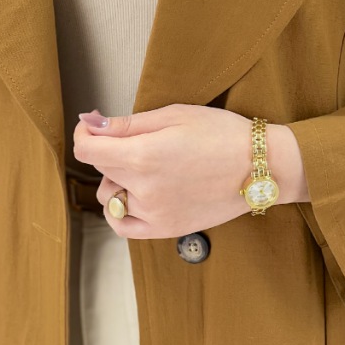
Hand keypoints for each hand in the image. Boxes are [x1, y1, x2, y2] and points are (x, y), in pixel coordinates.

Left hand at [73, 103, 303, 239]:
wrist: (259, 167)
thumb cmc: (221, 133)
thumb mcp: (175, 115)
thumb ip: (129, 123)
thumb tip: (91, 123)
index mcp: (142, 155)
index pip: (87, 149)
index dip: (84, 132)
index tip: (93, 125)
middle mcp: (143, 189)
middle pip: (101, 169)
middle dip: (109, 150)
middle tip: (139, 138)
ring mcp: (153, 214)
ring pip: (110, 197)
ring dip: (117, 179)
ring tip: (147, 166)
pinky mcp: (164, 229)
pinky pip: (123, 226)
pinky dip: (119, 211)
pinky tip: (134, 196)